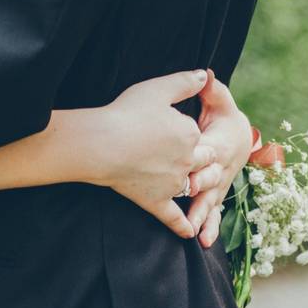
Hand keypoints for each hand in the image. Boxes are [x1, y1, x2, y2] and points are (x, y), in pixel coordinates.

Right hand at [95, 70, 215, 238]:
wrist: (101, 144)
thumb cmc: (127, 112)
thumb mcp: (158, 88)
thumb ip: (186, 81)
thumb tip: (206, 74)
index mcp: (190, 135)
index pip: (199, 135)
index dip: (189, 133)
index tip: (174, 130)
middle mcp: (187, 161)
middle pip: (202, 162)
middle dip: (201, 160)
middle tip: (192, 158)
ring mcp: (173, 184)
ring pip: (191, 187)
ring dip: (195, 188)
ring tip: (194, 188)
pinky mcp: (156, 201)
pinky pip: (174, 216)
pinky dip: (183, 225)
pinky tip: (191, 233)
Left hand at [188, 71, 251, 248]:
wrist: (239, 138)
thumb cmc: (224, 118)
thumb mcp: (219, 101)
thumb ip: (212, 90)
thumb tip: (206, 73)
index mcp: (219, 144)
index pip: (210, 151)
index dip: (200, 156)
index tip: (187, 161)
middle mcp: (222, 168)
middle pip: (211, 179)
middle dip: (200, 187)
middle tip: (187, 195)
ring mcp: (220, 185)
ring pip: (213, 201)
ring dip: (205, 216)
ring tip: (198, 232)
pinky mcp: (216, 196)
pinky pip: (215, 214)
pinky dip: (211, 227)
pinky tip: (202, 242)